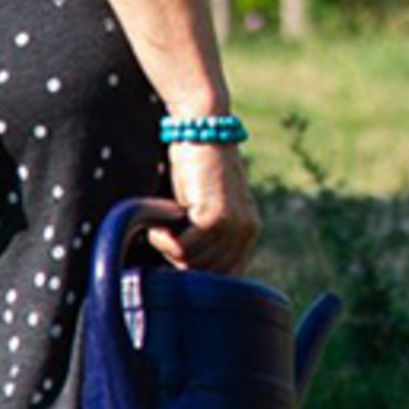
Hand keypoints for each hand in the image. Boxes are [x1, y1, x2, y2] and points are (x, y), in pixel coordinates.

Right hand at [152, 141, 260, 272]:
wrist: (201, 129)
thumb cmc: (194, 170)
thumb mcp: (204, 209)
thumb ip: (205, 240)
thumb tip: (182, 279)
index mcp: (247, 233)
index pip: (222, 278)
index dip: (192, 271)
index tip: (174, 254)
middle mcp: (246, 233)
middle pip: (203, 275)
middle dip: (177, 259)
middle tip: (167, 231)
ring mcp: (233, 227)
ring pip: (189, 264)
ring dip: (168, 246)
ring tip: (166, 219)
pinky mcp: (215, 219)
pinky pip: (180, 249)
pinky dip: (162, 237)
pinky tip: (161, 216)